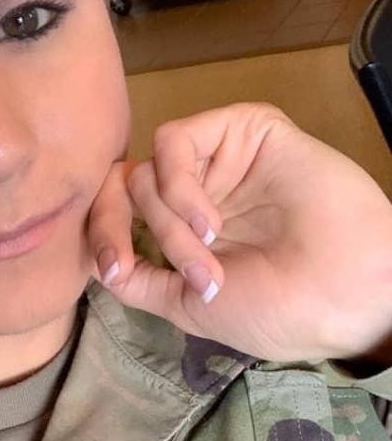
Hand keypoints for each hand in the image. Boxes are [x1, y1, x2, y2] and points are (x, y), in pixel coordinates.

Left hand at [87, 103, 391, 361]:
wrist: (344, 295)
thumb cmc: (277, 309)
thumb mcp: (190, 307)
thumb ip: (141, 282)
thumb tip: (97, 267)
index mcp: (185, 230)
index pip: (118, 214)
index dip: (102, 234)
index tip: (113, 268)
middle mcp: (197, 191)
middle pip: (122, 187)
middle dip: (130, 232)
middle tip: (166, 270)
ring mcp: (218, 161)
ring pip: (146, 172)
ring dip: (168, 225)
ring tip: (211, 259)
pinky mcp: (240, 131)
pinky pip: (174, 142)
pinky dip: (179, 186)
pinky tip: (211, 221)